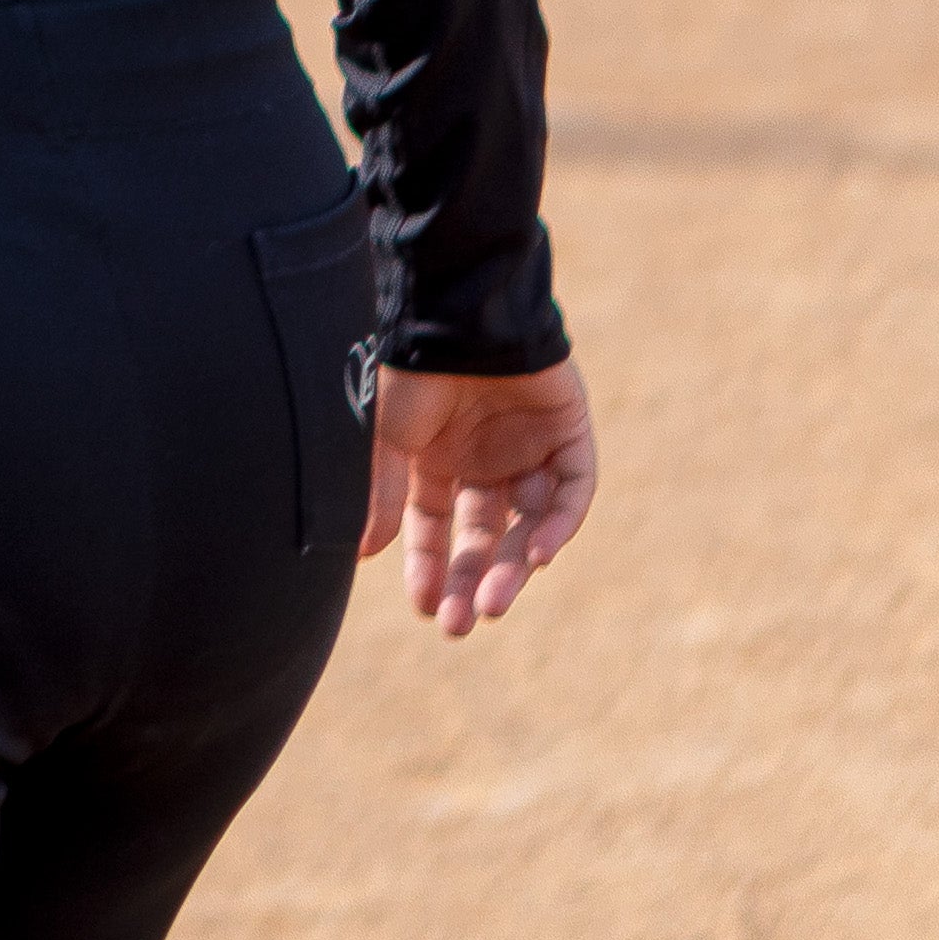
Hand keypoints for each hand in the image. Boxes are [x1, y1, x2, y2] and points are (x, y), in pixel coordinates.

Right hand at [365, 355, 596, 637]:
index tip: (423, 608)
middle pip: (484, 534)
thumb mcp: (386, 440)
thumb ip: (384, 496)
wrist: (456, 315)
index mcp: (437, 458)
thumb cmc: (410, 370)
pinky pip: (574, 487)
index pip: (435, 527)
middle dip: (470, 578)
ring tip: (494, 602)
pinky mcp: (568, 430)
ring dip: (515, 564)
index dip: (429, 568)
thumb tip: (365, 555)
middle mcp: (484, 458)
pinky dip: (561, 523)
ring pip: (531, 520)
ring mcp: (529, 446)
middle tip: (460, 624)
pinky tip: (539, 554)